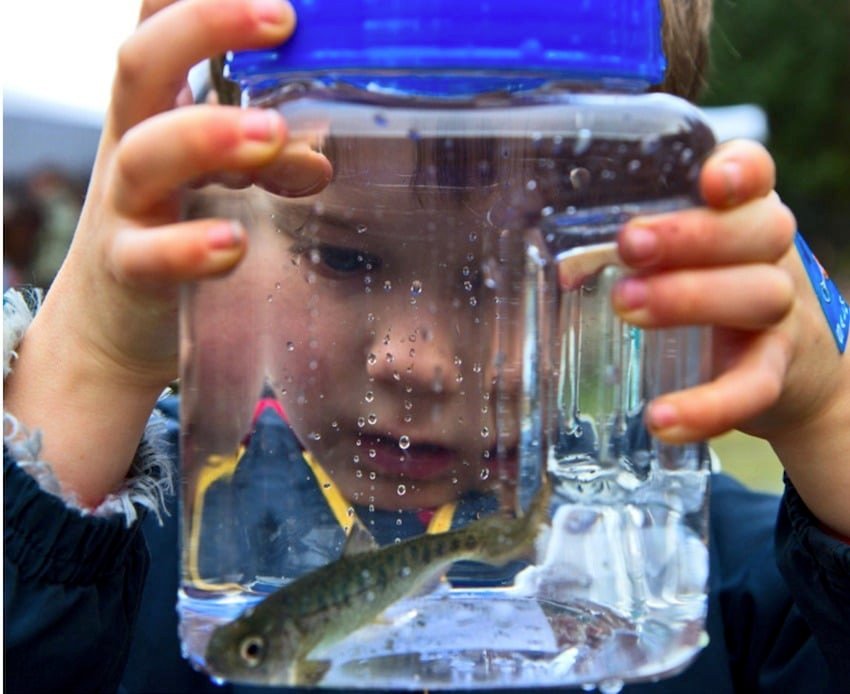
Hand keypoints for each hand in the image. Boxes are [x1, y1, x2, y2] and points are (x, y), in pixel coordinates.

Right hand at [68, 0, 329, 389]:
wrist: (110, 319)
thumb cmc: (167, 226)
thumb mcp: (207, 174)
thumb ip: (261, 155)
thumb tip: (319, 156)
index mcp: (156, 109)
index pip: (158, 24)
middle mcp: (132, 142)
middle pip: (142, 63)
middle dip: (205, 27)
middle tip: (281, 18)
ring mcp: (124, 206)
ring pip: (145, 154)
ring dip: (208, 134)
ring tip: (273, 135)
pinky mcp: (127, 270)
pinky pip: (148, 256)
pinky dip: (189, 248)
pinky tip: (233, 243)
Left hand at [608, 139, 849, 532]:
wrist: (796, 373)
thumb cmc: (717, 295)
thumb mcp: (689, 263)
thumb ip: (639, 257)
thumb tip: (561, 271)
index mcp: (743, 217)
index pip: (756, 177)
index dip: (740, 172)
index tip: (709, 180)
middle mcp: (771, 257)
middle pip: (758, 230)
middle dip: (691, 235)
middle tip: (630, 245)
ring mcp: (780, 315)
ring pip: (758, 296)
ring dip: (690, 298)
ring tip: (625, 307)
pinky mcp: (776, 373)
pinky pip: (750, 388)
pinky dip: (708, 406)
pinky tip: (662, 419)